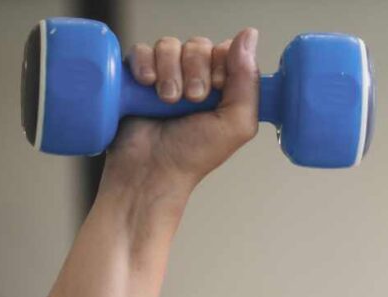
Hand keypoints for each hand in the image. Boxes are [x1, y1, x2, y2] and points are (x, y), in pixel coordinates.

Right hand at [101, 27, 261, 196]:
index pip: (228, 50)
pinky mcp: (137, 75)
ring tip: (168, 101)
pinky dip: (145, 64)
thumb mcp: (236, 124)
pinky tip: (146, 84)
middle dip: (196, 70)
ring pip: (170, 45)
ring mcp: (166, 75)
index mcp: (223, 89)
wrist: (150, 169)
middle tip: (192, 99)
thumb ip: (248, 81)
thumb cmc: (193, 155)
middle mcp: (195, 78)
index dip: (222, 63)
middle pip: (199, 44)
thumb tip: (249, 35)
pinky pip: (142, 50)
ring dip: (170, 71)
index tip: (217, 88)